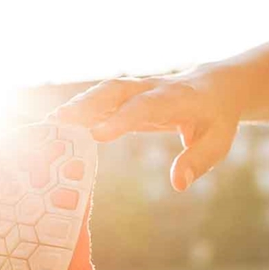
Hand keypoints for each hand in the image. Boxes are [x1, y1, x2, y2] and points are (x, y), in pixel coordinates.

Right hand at [49, 71, 240, 192]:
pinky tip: (58, 124)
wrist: (217, 85)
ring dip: (78, 104)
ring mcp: (140, 88)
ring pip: (106, 90)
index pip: (146, 106)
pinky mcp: (130, 94)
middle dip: (88, 105)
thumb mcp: (218, 142)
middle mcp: (154, 88)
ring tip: (50, 124)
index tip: (97, 135)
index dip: (121, 118)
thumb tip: (177, 184)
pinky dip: (81, 108)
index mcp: (178, 98)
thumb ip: (197, 161)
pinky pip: (103, 97)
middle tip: (58, 124)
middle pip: (118, 90)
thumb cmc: (217, 119)